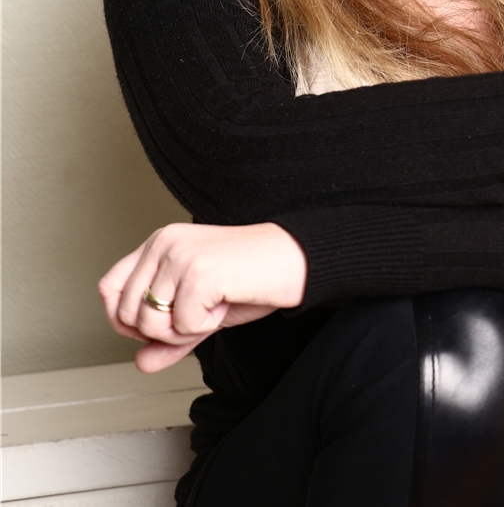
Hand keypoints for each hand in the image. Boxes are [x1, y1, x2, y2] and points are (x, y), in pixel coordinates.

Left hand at [98, 222, 306, 371]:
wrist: (293, 261)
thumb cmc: (251, 279)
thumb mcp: (201, 310)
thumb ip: (169, 335)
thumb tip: (141, 362)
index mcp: (160, 243)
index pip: (109, 288)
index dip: (123, 320)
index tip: (157, 327)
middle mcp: (164, 243)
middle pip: (126, 312)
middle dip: (161, 332)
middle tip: (198, 316)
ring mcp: (180, 255)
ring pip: (150, 322)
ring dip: (185, 331)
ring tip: (213, 308)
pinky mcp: (198, 272)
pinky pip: (182, 325)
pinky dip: (207, 326)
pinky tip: (226, 303)